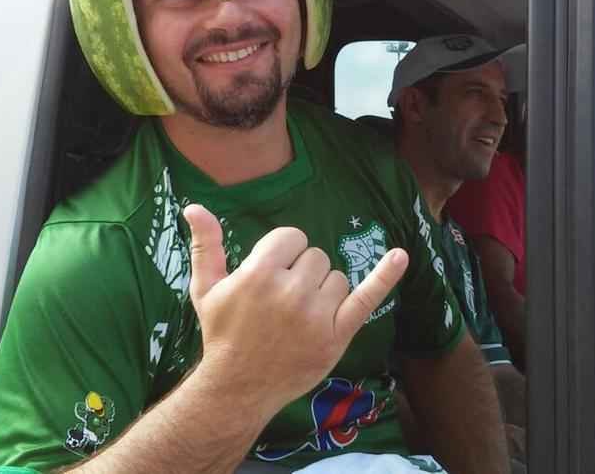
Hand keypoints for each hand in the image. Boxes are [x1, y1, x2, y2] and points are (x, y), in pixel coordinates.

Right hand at [184, 204, 407, 417]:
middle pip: (316, 256)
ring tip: (299, 315)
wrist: (237, 388)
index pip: (292, 238)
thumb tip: (194, 206)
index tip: (270, 276)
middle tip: (281, 302)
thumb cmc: (221, 334)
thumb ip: (205, 245)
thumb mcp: (206, 288)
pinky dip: (386, 276)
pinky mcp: (337, 336)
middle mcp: (291, 292)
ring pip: (338, 278)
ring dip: (323, 290)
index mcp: (259, 274)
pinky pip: (367, 298)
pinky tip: (400, 256)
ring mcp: (317, 315)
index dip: (281, 254)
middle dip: (301, 272)